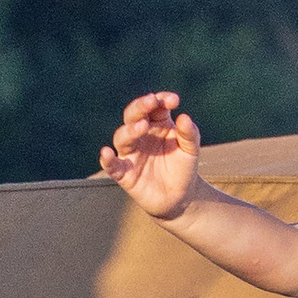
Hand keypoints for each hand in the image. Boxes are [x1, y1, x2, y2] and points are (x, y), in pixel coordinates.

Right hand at [101, 88, 203, 219]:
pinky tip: (106, 152)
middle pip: (133, 115)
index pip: (155, 106)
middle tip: (151, 101)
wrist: (180, 198)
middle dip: (140, 107)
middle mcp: (141, 135)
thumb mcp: (191, 150)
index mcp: (158, 124)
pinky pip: (112, 165)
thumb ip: (189, 134)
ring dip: (130, 130)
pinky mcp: (124, 173)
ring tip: (142, 126)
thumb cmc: (184, 168)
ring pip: (122, 137)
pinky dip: (107, 159)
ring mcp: (131, 153)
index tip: (174, 100)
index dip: (161, 100)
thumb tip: (184, 117)